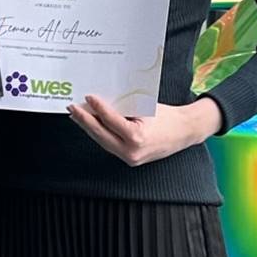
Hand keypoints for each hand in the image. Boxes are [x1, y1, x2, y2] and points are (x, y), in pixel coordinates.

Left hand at [66, 95, 221, 167]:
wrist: (184, 132)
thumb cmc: (166, 116)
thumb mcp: (145, 107)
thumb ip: (123, 107)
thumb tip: (100, 101)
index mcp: (137, 137)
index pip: (111, 121)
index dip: (97, 109)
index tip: (87, 97)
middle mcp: (132, 152)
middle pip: (101, 134)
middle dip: (84, 120)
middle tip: (72, 107)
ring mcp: (130, 158)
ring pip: (103, 141)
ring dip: (89, 128)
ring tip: (76, 115)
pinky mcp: (130, 159)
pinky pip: (110, 145)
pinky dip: (99, 134)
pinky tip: (91, 124)